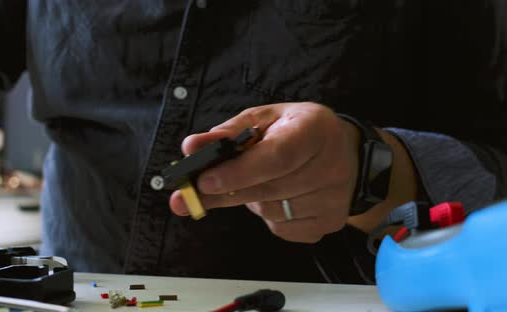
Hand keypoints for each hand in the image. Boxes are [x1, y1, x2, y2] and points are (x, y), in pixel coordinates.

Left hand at [169, 102, 360, 242]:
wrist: (347, 153)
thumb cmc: (298, 131)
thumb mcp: (266, 119)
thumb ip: (228, 132)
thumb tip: (192, 147)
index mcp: (314, 129)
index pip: (276, 156)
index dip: (238, 172)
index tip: (203, 181)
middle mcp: (331, 166)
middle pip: (268, 189)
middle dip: (223, 194)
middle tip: (187, 198)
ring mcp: (333, 199)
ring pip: (270, 212)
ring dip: (249, 200)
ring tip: (255, 181)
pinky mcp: (329, 223)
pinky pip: (281, 228)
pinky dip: (267, 215)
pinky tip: (275, 196)